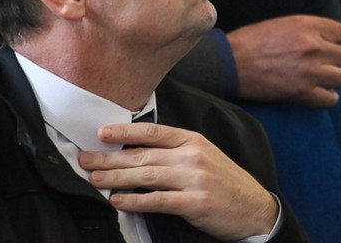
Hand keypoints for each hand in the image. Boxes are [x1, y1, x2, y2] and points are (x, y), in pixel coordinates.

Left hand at [79, 122, 276, 240]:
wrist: (255, 209)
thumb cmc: (224, 182)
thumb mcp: (203, 156)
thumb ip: (174, 151)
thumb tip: (136, 151)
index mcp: (192, 140)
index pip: (152, 131)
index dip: (124, 131)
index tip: (101, 133)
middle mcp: (191, 156)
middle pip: (142, 155)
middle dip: (109, 157)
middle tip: (84, 159)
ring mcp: (194, 179)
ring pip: (146, 176)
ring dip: (116, 178)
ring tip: (94, 179)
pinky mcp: (195, 203)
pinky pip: (157, 200)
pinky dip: (135, 201)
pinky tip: (117, 201)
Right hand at [227, 15, 340, 105]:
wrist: (230, 62)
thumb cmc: (251, 41)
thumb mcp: (282, 24)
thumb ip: (307, 30)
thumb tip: (330, 41)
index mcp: (306, 25)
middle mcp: (312, 46)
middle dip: (337, 61)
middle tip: (325, 65)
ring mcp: (309, 70)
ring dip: (333, 79)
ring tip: (320, 79)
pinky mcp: (301, 92)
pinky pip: (330, 98)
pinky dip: (327, 97)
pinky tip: (319, 93)